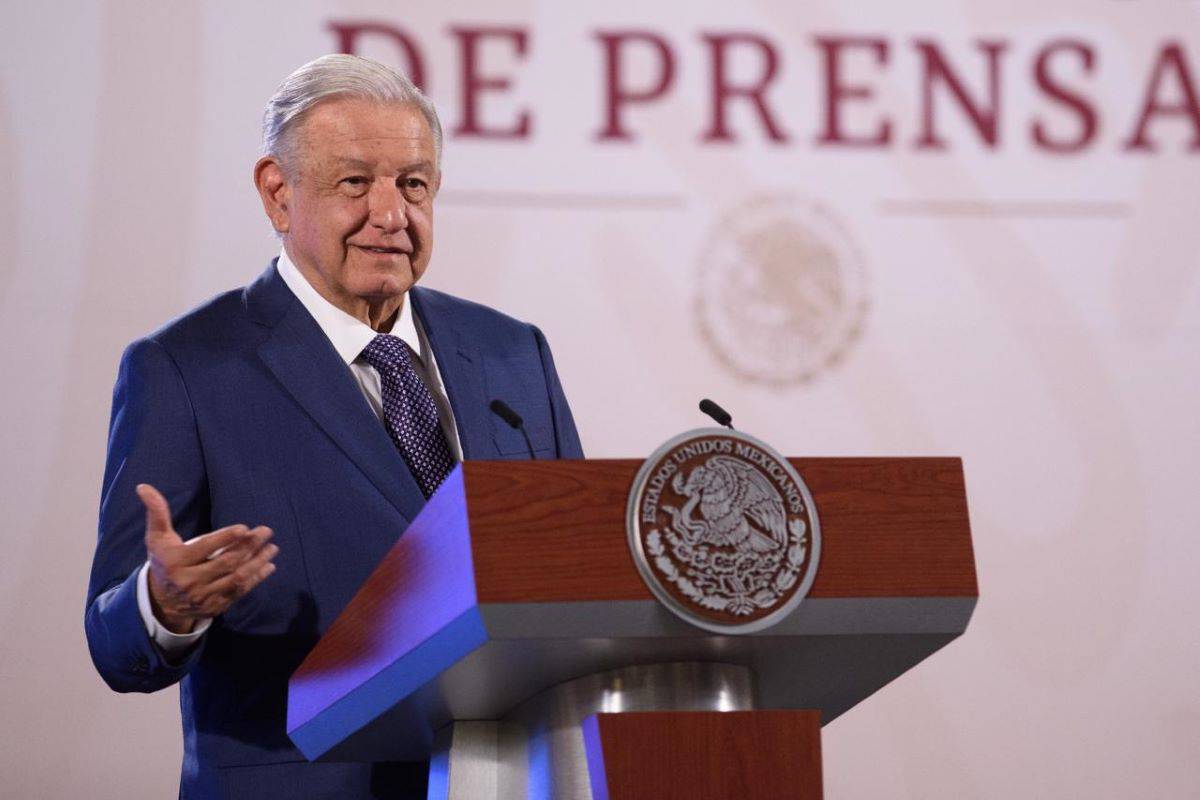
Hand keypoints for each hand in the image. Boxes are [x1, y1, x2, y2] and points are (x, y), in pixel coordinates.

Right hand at [137, 483, 278, 633]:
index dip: (225, 538)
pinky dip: (256, 579)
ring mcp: (203, 596)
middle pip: (225, 562)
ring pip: (235, 578)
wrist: (161, 602)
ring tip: (272, 548)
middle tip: (266, 532)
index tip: (244, 528)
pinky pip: (239, 592)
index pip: (204, 548)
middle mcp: (189, 581)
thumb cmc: (164, 561)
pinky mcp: (215, 606)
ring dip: (257, 562)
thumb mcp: (157, 538)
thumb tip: (143, 487)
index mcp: (175, 562)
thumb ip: (157, 513)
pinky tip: (268, 566)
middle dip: (248, 546)